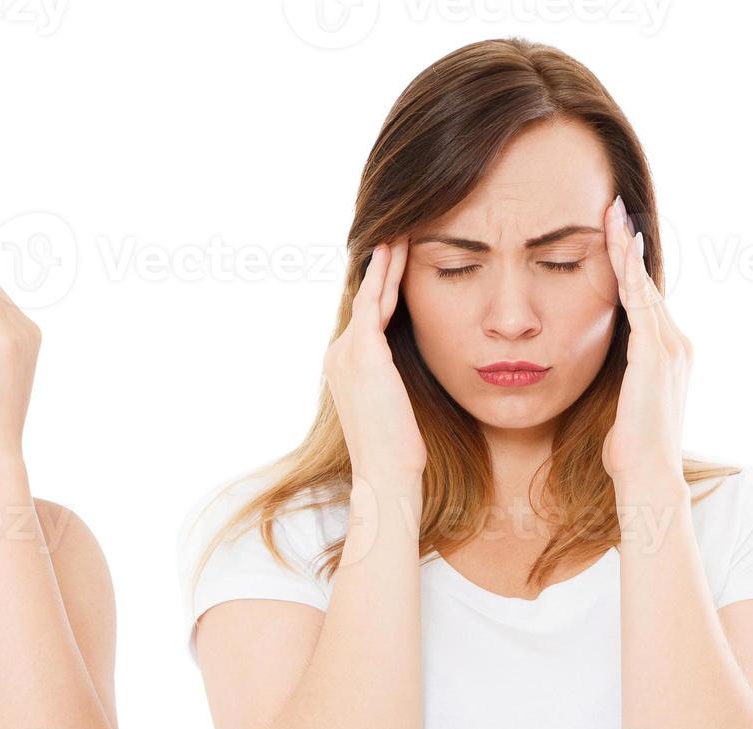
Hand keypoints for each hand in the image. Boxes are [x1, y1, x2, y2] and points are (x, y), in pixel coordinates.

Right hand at [324, 240, 423, 480]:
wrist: (385, 471)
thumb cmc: (397, 450)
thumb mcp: (395, 407)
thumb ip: (397, 380)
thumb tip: (413, 373)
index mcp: (346, 366)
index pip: (369, 318)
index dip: (382, 289)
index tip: (396, 264)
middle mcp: (339, 353)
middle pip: (366, 300)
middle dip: (382, 268)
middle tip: (396, 234)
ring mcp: (346, 351)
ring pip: (370, 295)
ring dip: (385, 263)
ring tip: (399, 233)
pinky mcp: (363, 351)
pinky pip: (374, 302)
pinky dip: (382, 274)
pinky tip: (393, 251)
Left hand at [600, 195, 689, 492]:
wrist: (649, 475)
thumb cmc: (630, 449)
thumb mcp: (625, 403)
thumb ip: (623, 380)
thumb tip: (610, 378)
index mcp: (669, 354)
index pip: (645, 299)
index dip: (630, 266)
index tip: (616, 235)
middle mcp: (676, 344)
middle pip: (647, 283)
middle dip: (630, 244)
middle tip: (615, 207)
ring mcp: (670, 348)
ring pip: (645, 287)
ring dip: (628, 249)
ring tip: (614, 214)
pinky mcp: (656, 355)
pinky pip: (640, 305)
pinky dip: (629, 275)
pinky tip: (619, 249)